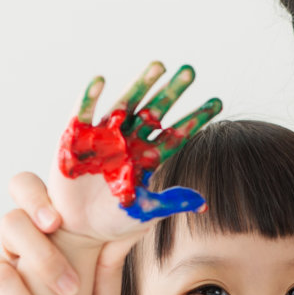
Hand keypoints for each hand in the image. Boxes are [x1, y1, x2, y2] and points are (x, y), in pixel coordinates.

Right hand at [0, 177, 133, 294]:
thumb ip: (107, 275)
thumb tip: (125, 232)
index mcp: (45, 240)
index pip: (30, 194)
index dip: (36, 197)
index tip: (57, 221)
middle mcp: (12, 250)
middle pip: (11, 222)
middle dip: (40, 251)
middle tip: (68, 286)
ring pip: (0, 271)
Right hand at [55, 61, 221, 235]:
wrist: (80, 228)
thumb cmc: (114, 218)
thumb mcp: (145, 212)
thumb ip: (170, 203)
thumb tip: (202, 202)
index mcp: (148, 156)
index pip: (177, 133)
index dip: (196, 118)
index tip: (217, 102)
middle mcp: (130, 140)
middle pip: (155, 111)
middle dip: (171, 91)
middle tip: (190, 71)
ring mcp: (105, 136)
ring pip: (126, 105)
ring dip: (141, 85)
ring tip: (158, 66)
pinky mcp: (76, 138)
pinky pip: (84, 113)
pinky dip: (90, 97)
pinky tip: (100, 81)